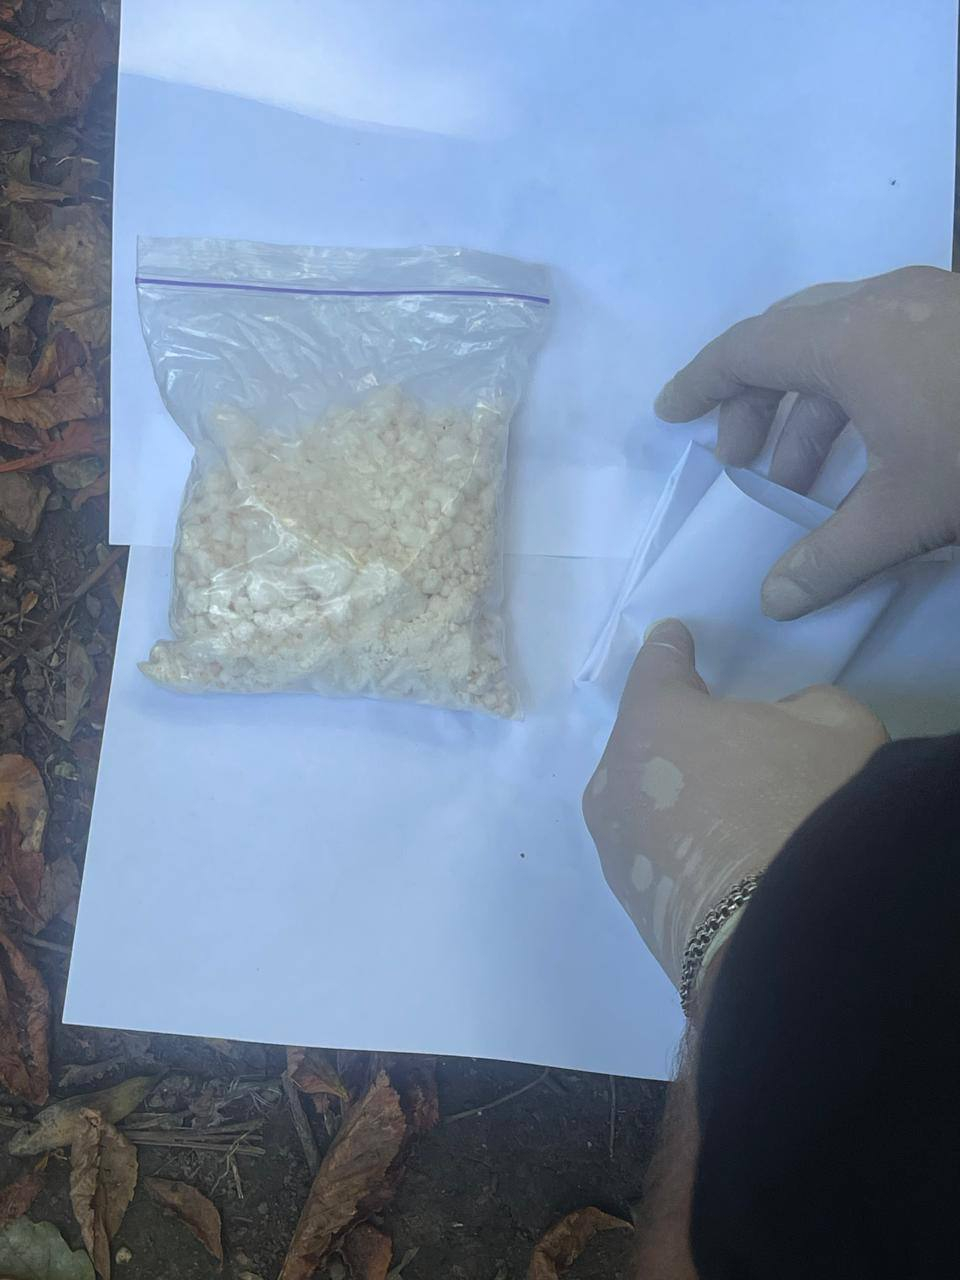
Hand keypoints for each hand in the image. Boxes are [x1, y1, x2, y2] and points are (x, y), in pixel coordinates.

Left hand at [582, 619, 886, 988]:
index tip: (673, 638)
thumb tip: (778, 722)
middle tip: (721, 743)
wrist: (783, 939)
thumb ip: (800, 707)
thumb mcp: (835, 727)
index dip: (671, 651)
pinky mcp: (631, 907)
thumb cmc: (805, 809)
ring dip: (674, 797)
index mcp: (653, 719)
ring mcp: (615, 848)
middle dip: (676, 736)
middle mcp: (615, 778)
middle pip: (645, 739)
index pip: (656, 668)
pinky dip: (679, 848)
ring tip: (725, 813)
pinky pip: (654, 854)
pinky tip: (720, 860)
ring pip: (643, 801)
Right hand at [655, 266, 959, 618]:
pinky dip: (854, 392)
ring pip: (839, 342)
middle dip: (754, 402)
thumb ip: (832, 557)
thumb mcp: (907, 512)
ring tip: (800, 479)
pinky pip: (881, 342)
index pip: (745, 350)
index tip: (669, 418)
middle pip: (787, 339)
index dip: (699, 385)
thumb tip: (774, 600)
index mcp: (849, 337)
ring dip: (809, 407)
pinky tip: (872, 449)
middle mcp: (881, 302)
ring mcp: (929, 301)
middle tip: (742, 463)